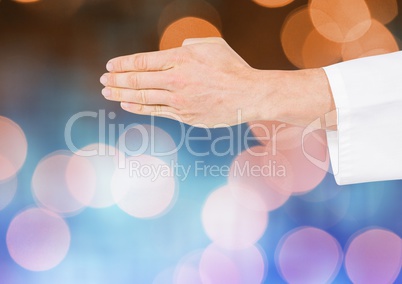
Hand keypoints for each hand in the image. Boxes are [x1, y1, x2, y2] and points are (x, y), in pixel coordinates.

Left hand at [100, 37, 275, 126]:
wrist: (249, 95)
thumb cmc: (232, 67)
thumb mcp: (211, 46)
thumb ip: (187, 46)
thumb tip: (174, 51)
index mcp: (181, 59)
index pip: (142, 61)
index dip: (123, 64)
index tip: (110, 66)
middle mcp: (176, 80)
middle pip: (138, 80)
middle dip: (116, 80)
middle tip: (102, 80)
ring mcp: (179, 100)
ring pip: (143, 97)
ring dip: (121, 94)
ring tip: (107, 93)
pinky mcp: (185, 116)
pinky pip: (156, 111)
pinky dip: (139, 107)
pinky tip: (127, 104)